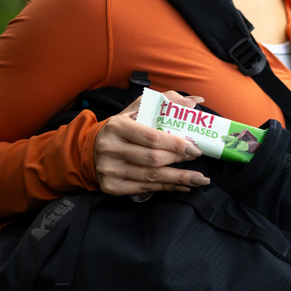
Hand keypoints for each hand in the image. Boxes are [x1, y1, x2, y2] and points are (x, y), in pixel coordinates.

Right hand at [93, 91, 211, 198]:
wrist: (90, 149)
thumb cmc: (120, 129)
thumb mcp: (136, 110)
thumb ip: (165, 102)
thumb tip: (193, 101)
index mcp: (117, 126)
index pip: (152, 137)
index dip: (176, 144)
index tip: (194, 148)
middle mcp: (110, 148)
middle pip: (153, 158)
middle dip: (178, 160)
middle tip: (196, 159)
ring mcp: (109, 169)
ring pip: (151, 176)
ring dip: (179, 178)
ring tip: (199, 179)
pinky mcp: (111, 186)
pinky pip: (144, 189)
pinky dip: (166, 188)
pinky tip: (182, 185)